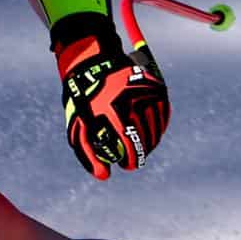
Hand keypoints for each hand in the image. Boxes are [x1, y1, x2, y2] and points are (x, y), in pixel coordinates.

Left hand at [57, 28, 169, 179]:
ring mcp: (146, 92)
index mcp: (112, 111)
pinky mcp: (155, 86)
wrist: (92, 64)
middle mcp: (132, 100)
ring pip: (156, 127)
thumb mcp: (78, 127)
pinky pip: (162, 114)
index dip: (130, 160)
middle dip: (141, 152)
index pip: (129, 145)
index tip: (127, 165)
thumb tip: (105, 176)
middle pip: (146, 138)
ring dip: (150, 141)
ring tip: (141, 146)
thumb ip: (89, 154)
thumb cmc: (83, 101)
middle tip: (135, 158)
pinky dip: (157, 125)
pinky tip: (150, 132)